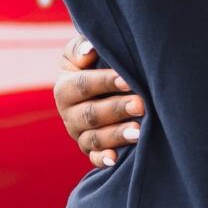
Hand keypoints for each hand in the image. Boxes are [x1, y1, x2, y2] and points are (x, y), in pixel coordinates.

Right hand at [54, 34, 146, 169]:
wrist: (98, 86)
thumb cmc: (95, 63)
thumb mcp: (83, 52)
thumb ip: (82, 47)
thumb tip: (89, 49)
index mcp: (65, 87)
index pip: (83, 85)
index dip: (105, 82)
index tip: (128, 80)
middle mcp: (68, 113)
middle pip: (90, 114)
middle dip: (117, 109)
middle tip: (142, 105)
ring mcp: (78, 133)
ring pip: (94, 138)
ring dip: (116, 135)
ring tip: (139, 132)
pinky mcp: (89, 149)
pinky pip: (93, 158)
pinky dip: (103, 160)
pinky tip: (115, 159)